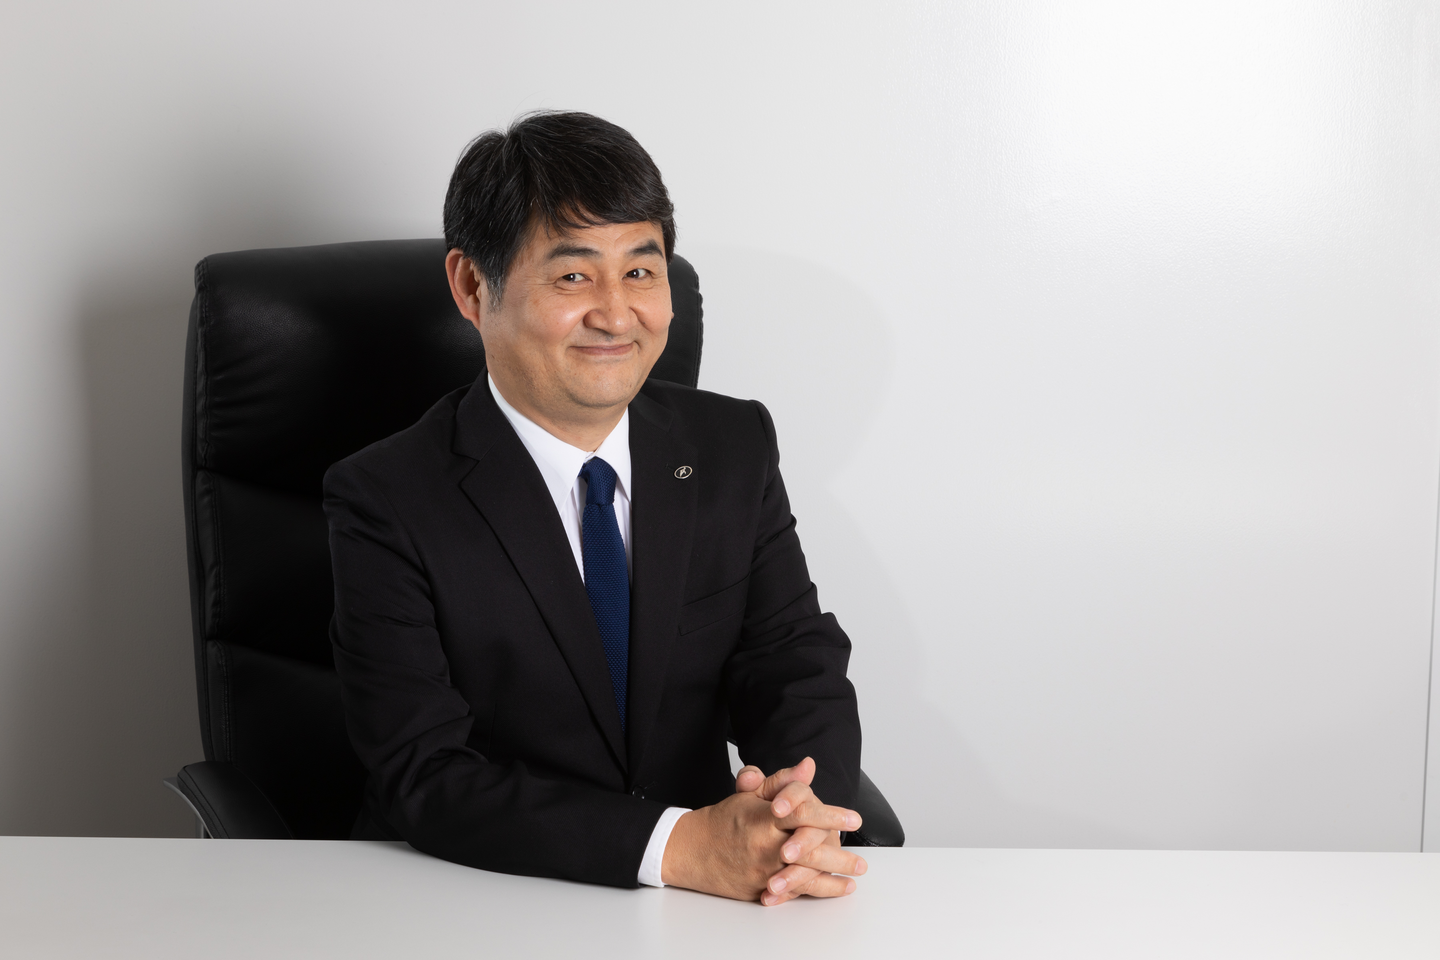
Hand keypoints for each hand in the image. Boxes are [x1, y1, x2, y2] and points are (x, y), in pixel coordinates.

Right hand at [660, 757, 865, 903]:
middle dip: (839, 856)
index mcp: (763, 819)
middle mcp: (764, 847)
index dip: (830, 816)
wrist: (692, 850)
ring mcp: (762, 871)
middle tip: (862, 860)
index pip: (802, 814)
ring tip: (855, 877)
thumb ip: (783, 781)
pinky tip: (836, 889)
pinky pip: (794, 892)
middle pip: (809, 851)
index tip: (853, 819)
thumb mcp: (751, 794)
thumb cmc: (725, 819)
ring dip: (834, 878)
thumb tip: (808, 766)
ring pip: (805, 876)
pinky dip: (817, 891)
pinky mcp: (760, 889)